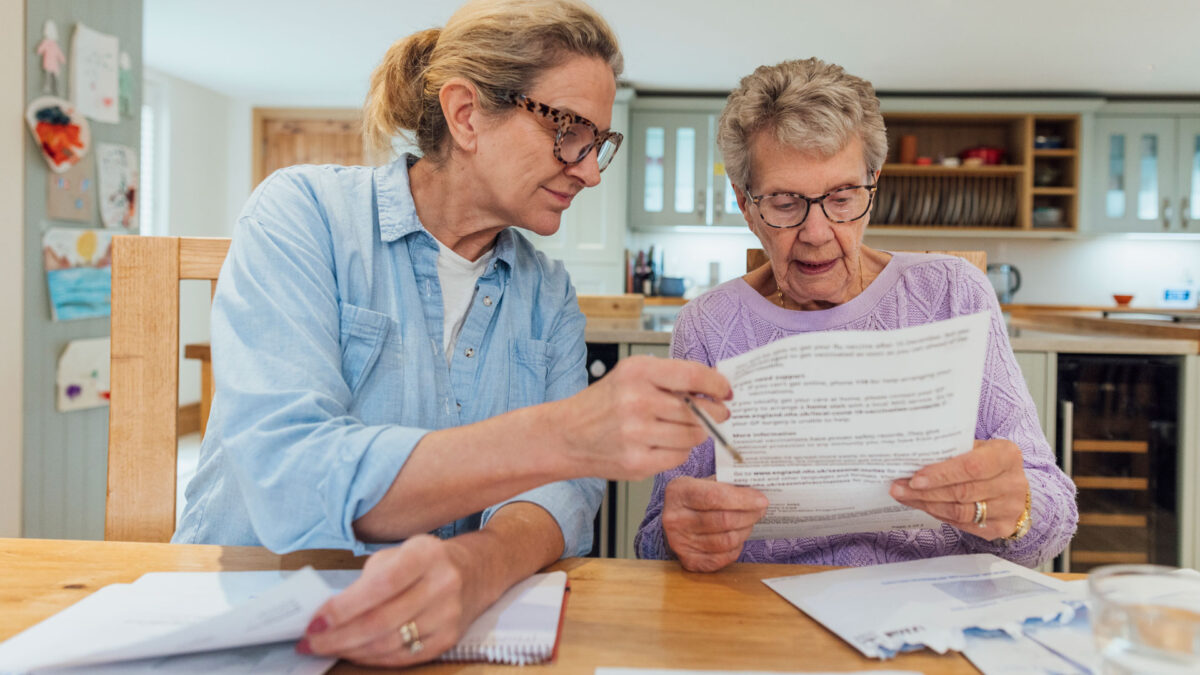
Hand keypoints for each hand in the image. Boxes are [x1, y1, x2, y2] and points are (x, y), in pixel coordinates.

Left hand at [298, 535, 474, 666]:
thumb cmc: (426, 560)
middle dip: (338, 636)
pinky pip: (404, 657)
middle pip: (381, 621)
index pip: (380, 586)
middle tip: (310, 642)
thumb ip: (368, 579)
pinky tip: (354, 652)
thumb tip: (327, 613)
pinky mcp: (449, 639)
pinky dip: (373, 658)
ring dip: (351, 650)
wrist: (476, 571)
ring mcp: (449, 615)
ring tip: (326, 648)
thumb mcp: (399, 553)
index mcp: (426, 555)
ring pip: (390, 644)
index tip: (314, 622)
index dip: (344, 608)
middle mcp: (442, 585)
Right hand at [556, 355, 731, 480]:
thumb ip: (670, 377)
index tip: (726, 390)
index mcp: (637, 372)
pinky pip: (678, 457)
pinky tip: (666, 443)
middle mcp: (636, 401)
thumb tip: (714, 384)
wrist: (566, 435)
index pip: (693, 376)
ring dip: (697, 433)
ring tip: (686, 428)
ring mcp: (636, 434)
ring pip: (692, 436)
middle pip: (698, 410)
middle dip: (715, 413)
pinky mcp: (637, 463)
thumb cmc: (602, 404)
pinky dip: (679, 451)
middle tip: (719, 414)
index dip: (717, 384)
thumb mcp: (631, 375)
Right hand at [662, 476, 767, 572]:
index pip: (715, 496)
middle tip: (760, 510)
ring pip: (726, 541)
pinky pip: (722, 558)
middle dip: (749, 515)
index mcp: (678, 492)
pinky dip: (735, 548)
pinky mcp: (688, 561)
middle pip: (723, 520)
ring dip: (744, 531)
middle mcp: (674, 518)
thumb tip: (757, 493)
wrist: (675, 518)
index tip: (762, 500)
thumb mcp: (705, 483)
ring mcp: (679, 542)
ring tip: (749, 522)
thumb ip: (727, 485)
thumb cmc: (696, 498)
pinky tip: (737, 538)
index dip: (743, 499)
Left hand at [889, 439, 1028, 539]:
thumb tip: (911, 460)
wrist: (1011, 485)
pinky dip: (939, 515)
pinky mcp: (1002, 527)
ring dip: (927, 505)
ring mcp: (1010, 509)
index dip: (941, 474)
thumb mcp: (976, 448)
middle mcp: (1013, 483)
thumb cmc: (987, 461)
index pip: (972, 467)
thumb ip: (952, 453)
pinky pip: (963, 524)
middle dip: (926, 492)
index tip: (914, 478)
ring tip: (904, 497)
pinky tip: (923, 506)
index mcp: (1007, 456)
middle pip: (963, 492)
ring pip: (960, 511)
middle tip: (898, 488)